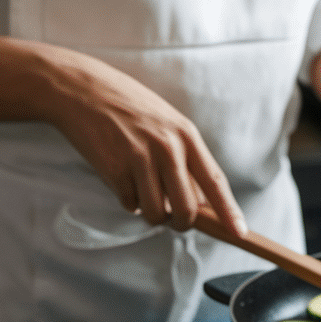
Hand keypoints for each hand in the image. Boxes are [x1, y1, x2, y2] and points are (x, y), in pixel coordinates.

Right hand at [40, 49, 247, 236]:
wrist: (81, 89)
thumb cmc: (128, 106)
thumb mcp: (166, 123)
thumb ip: (185, 157)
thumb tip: (199, 201)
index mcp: (186, 135)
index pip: (215, 181)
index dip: (229, 211)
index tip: (239, 232)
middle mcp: (167, 148)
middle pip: (186, 210)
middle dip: (181, 222)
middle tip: (172, 216)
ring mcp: (140, 159)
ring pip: (157, 213)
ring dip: (150, 212)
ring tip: (141, 189)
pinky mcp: (114, 169)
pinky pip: (129, 204)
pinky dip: (127, 199)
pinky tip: (121, 176)